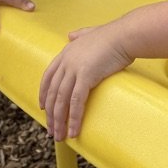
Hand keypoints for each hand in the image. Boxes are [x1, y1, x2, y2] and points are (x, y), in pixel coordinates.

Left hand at [40, 24, 134, 139]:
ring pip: (61, 100)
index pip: (48, 76)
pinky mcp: (86, 76)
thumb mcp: (91, 32)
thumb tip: (70, 35)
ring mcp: (75, 68)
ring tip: (60, 136)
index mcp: (66, 52)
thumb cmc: (112, 35)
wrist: (124, 35)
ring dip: (59, 121)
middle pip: (53, 92)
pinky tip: (73, 131)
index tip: (43, 107)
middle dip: (51, 114)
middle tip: (51, 130)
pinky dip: (74, 119)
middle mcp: (67, 61)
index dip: (44, 93)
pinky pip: (76, 102)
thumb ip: (79, 34)